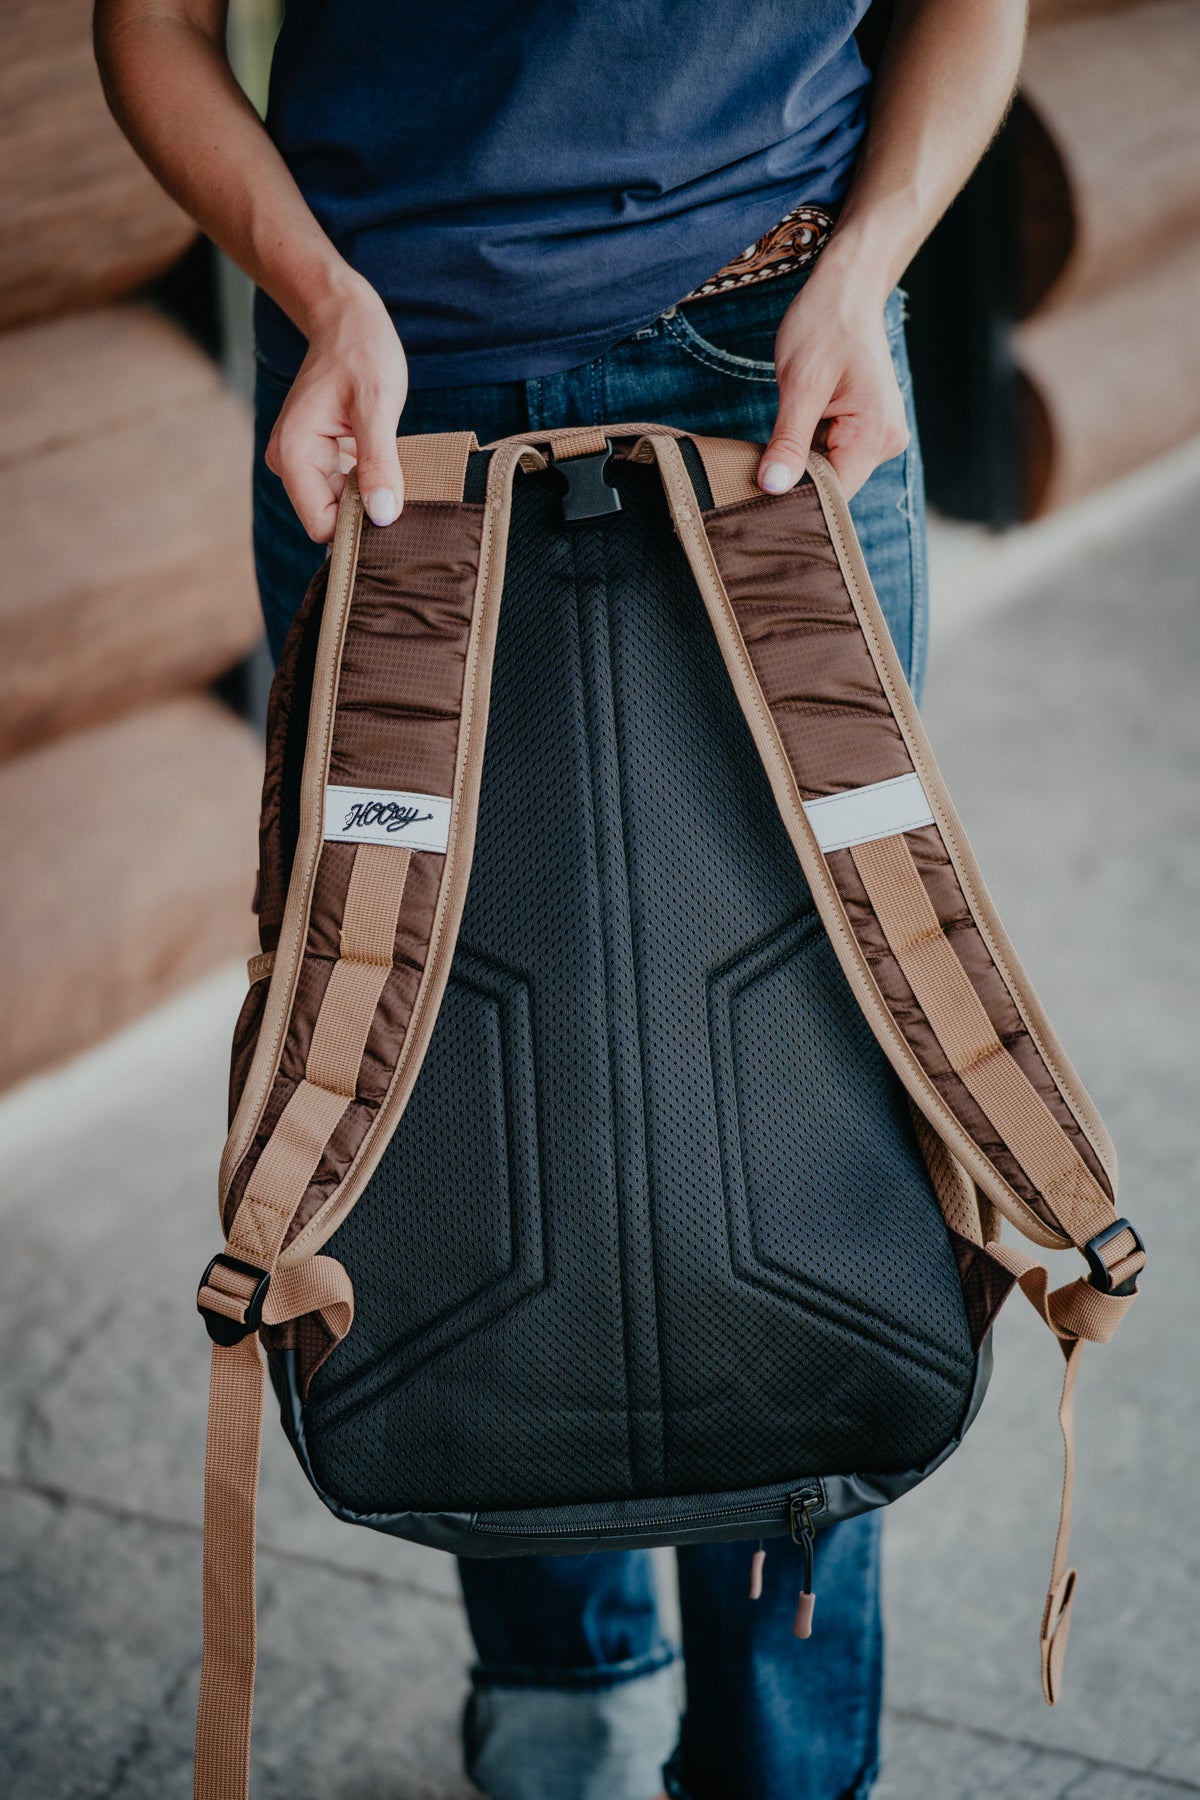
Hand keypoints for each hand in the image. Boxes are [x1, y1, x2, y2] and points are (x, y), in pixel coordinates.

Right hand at [266, 275, 408, 541]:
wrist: (346, 319)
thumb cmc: (361, 351)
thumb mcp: (376, 405)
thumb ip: (378, 463)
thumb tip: (382, 515)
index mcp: (294, 454)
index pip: (322, 525)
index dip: (359, 525)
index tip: (393, 507)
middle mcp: (290, 463)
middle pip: (331, 518)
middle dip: (367, 509)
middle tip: (400, 480)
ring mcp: (303, 461)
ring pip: (341, 506)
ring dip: (371, 494)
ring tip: (391, 461)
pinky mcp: (320, 458)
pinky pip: (346, 488)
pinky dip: (370, 481)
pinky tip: (384, 457)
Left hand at [757, 263, 908, 500]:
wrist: (847, 289)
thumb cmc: (825, 324)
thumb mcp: (800, 384)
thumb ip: (789, 441)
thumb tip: (772, 488)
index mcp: (875, 435)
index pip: (833, 494)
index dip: (795, 499)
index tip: (757, 497)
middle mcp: (885, 442)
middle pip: (832, 487)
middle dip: (794, 480)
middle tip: (754, 471)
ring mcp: (877, 436)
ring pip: (829, 472)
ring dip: (799, 464)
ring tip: (776, 444)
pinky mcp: (865, 429)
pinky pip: (831, 455)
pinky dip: (807, 451)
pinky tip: (791, 436)